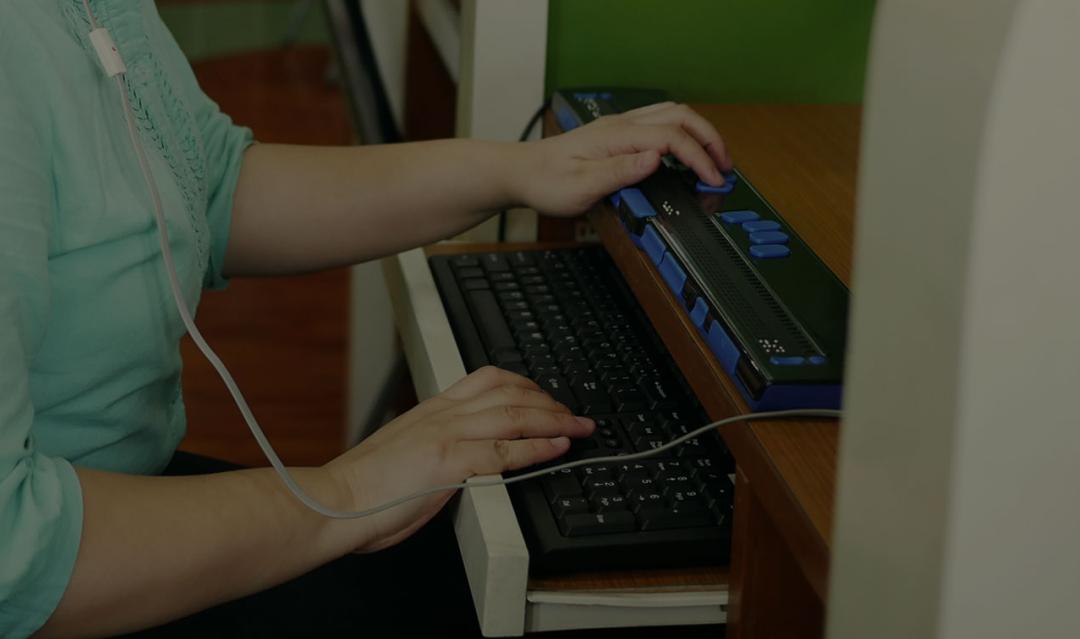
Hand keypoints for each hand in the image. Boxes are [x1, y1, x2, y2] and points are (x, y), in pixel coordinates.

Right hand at [323, 366, 593, 551]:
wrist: (333, 502)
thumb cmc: (364, 488)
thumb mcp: (406, 453)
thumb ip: (437, 447)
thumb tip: (464, 459)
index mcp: (432, 410)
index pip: (487, 380)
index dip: (525, 385)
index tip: (546, 397)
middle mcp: (443, 415)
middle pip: (510, 392)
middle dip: (550, 401)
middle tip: (575, 413)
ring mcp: (446, 435)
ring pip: (514, 414)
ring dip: (555, 419)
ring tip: (578, 426)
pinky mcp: (448, 462)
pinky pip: (505, 451)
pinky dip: (537, 448)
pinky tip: (557, 448)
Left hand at [510, 101, 732, 216]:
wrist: (521, 173)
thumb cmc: (547, 182)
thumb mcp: (581, 187)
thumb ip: (620, 173)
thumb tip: (655, 159)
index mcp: (617, 136)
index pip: (672, 137)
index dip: (699, 157)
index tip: (713, 180)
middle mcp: (621, 125)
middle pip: (680, 116)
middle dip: (709, 139)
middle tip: (725, 166)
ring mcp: (620, 126)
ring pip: (672, 115)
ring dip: (698, 133)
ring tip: (713, 159)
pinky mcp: (617, 134)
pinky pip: (659, 123)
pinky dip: (682, 134)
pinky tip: (684, 154)